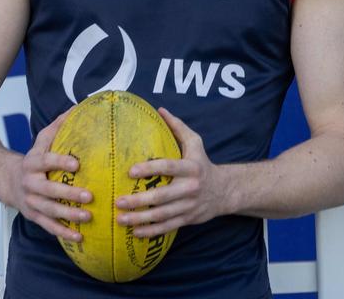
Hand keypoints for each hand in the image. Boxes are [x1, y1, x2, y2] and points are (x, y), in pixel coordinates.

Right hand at [5, 111, 91, 241]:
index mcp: (33, 163)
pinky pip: (47, 225)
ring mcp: (30, 201)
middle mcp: (30, 183)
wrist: (5, 180)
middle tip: (89, 195)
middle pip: (48, 190)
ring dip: (68, 215)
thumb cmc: (34, 159)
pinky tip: (78, 236)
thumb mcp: (42, 140)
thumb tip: (79, 106)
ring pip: (48, 210)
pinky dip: (62, 232)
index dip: (59, 162)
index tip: (77, 164)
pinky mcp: (33, 215)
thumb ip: (58, 126)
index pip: (45, 161)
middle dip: (68, 193)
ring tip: (88, 216)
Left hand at [116, 109, 230, 236]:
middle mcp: (191, 187)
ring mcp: (189, 206)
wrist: (224, 191)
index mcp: (191, 168)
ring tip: (121, 219)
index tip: (130, 171)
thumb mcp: (196, 143)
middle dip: (139, 200)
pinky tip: (135, 232)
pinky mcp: (188, 219)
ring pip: (162, 215)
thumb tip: (160, 110)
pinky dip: (151, 231)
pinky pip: (167, 227)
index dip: (150, 169)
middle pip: (163, 196)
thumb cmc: (203, 163)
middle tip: (119, 201)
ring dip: (140, 219)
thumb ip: (178, 127)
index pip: (169, 167)